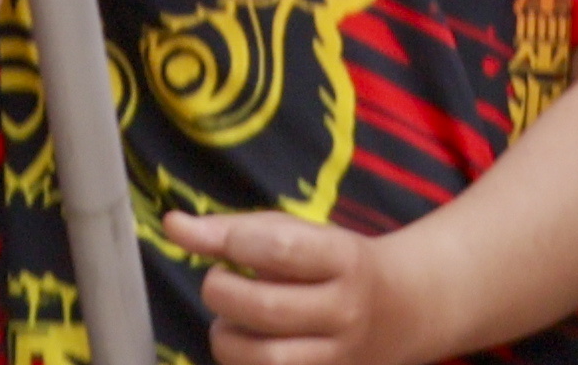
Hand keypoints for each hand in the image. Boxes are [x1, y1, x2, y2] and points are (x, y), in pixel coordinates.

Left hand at [168, 207, 426, 364]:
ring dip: (227, 338)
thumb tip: (172, 226)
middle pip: (265, 308)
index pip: (279, 249)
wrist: (405, 310)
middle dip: (221, 292)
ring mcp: (341, 360)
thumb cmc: (337, 264)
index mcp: (345, 260)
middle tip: (220, 283)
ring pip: (264, 360)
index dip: (234, 244)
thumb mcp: (300, 234)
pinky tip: (249, 347)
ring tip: (231, 322)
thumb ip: (234, 230)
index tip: (223, 247)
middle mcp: (347, 312)